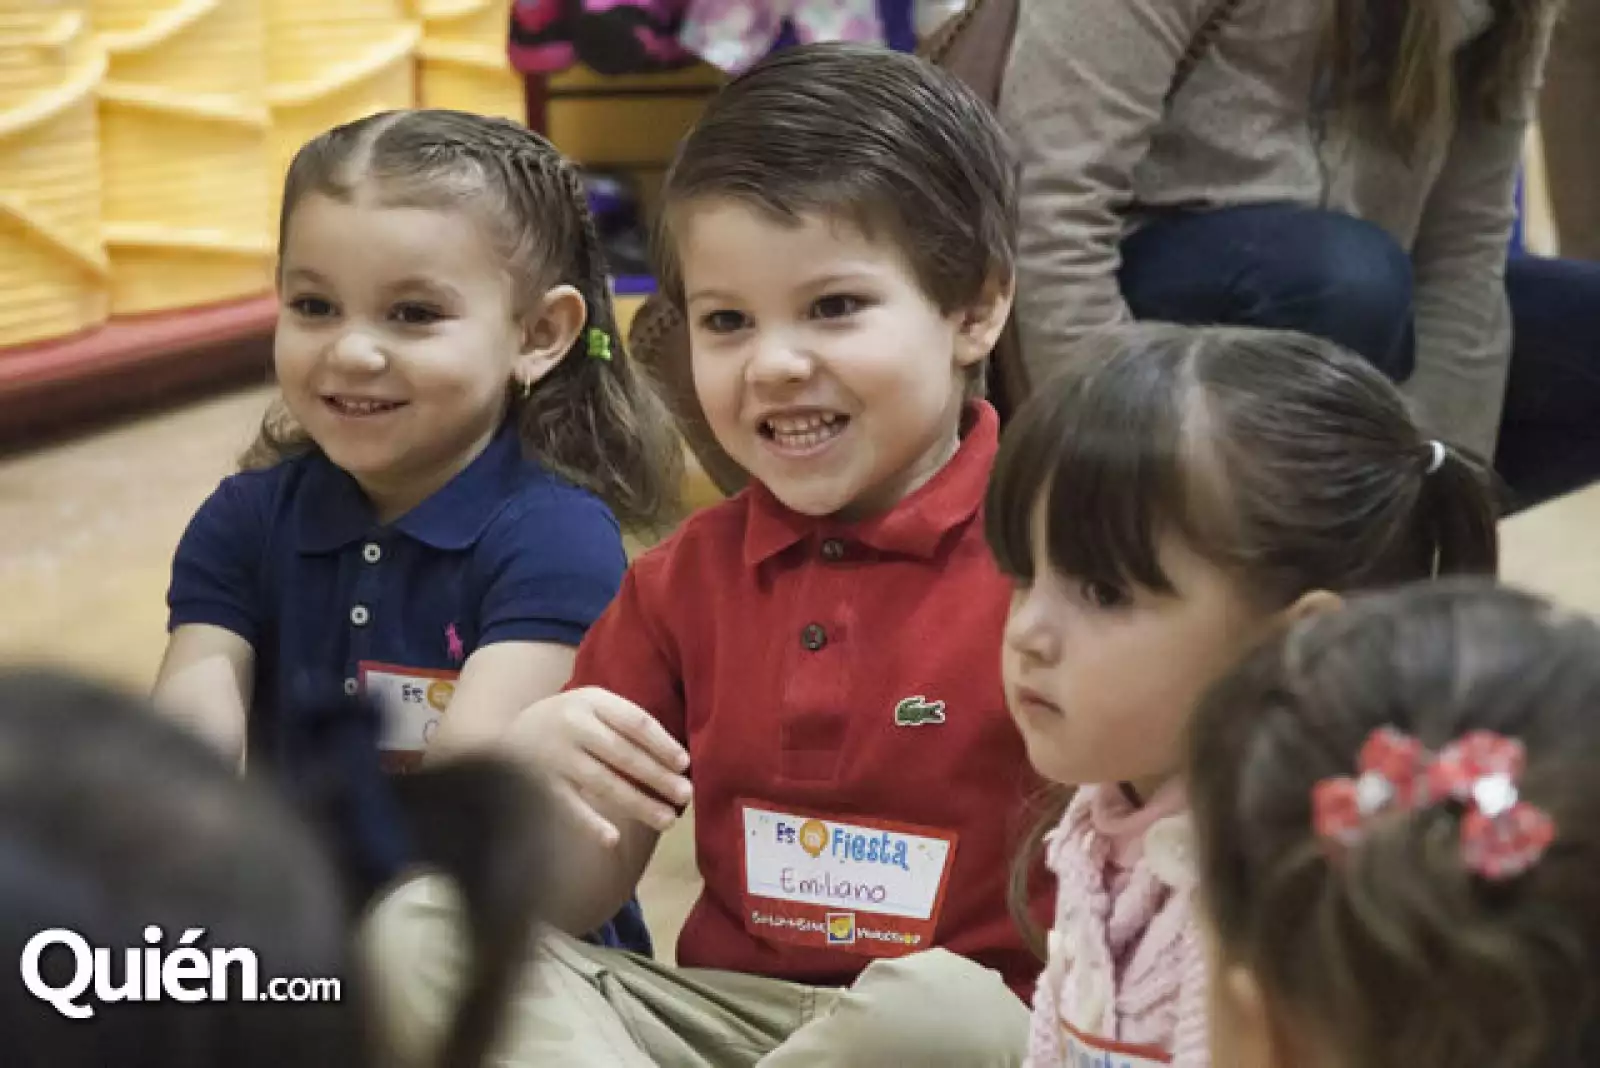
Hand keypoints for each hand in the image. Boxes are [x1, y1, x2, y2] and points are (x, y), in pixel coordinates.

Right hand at [506, 687, 691, 846]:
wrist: (509, 733)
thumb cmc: (570, 721)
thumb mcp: (594, 707)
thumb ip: (626, 723)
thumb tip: (676, 760)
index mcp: (592, 700)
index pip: (635, 722)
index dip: (662, 744)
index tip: (685, 764)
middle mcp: (572, 724)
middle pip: (623, 754)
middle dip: (657, 776)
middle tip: (685, 795)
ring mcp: (555, 755)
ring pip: (603, 783)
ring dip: (638, 803)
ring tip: (667, 819)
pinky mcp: (541, 783)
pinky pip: (570, 806)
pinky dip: (590, 823)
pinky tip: (612, 839)